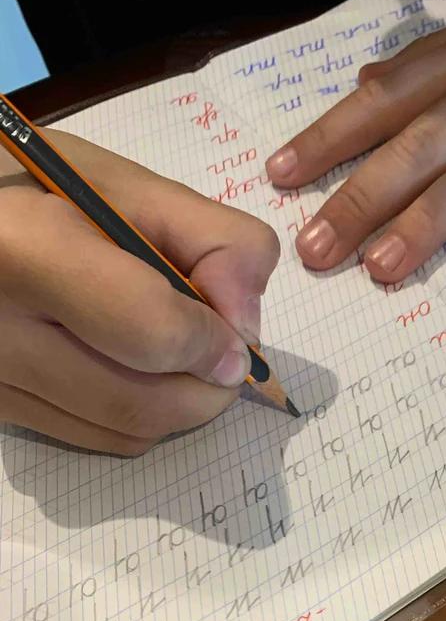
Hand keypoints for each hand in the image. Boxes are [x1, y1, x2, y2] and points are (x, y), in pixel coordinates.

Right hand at [0, 131, 279, 453]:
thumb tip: (247, 322)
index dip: (212, 339)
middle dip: (208, 386)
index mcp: (19, 250)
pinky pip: (97, 437)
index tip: (235, 329)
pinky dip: (139, 412)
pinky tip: (130, 363)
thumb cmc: (32, 184)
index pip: (149, 332)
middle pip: (143, 404)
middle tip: (222, 350)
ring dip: (179, 401)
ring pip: (128, 432)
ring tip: (177, 347)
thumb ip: (206, 238)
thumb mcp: (118, 184)